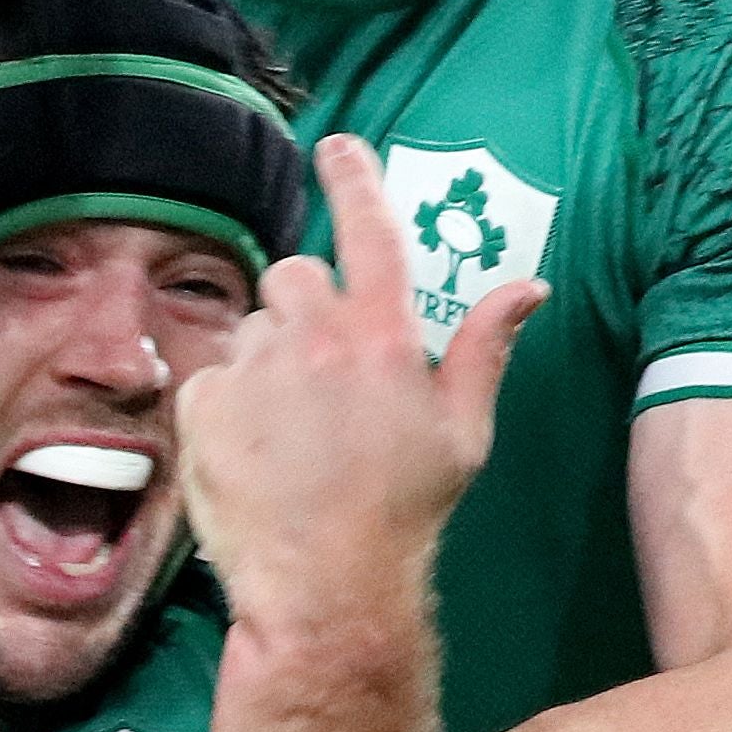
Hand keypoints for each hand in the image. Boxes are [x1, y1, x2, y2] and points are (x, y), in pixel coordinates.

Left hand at [176, 135, 541, 632]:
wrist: (327, 585)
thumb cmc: (405, 512)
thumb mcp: (464, 432)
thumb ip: (485, 347)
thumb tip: (528, 287)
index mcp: (384, 337)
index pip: (370, 231)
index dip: (355, 179)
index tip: (338, 147)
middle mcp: (315, 338)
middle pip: (294, 274)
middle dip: (305, 304)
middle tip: (322, 368)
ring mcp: (253, 369)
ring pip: (250, 327)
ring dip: (267, 357)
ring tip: (290, 427)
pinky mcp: (202, 405)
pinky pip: (210, 376)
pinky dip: (227, 403)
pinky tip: (253, 451)